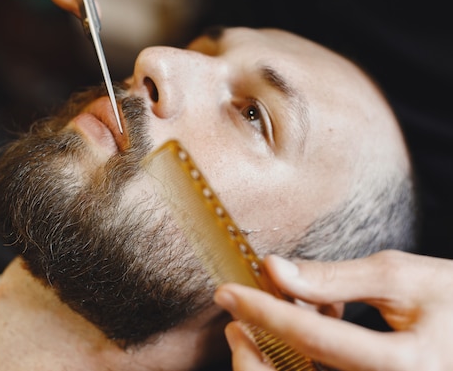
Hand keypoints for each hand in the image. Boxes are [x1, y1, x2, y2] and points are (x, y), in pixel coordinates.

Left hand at [214, 250, 452, 370]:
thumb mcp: (402, 278)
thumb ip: (334, 277)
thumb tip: (274, 269)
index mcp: (403, 368)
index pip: (311, 339)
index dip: (263, 311)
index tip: (227, 293)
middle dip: (256, 350)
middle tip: (238, 317)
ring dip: (276, 355)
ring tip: (278, 314)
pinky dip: (302, 359)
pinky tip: (310, 325)